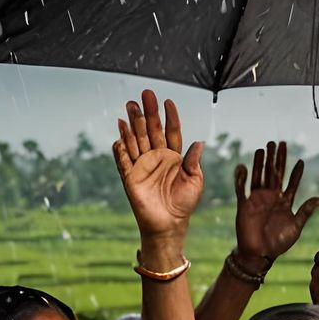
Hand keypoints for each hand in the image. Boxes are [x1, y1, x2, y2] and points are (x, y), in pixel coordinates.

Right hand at [113, 90, 203, 238]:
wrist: (169, 225)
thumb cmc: (184, 204)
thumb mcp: (195, 181)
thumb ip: (193, 161)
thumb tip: (199, 142)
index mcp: (174, 156)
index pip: (171, 131)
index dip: (170, 117)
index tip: (168, 101)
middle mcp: (157, 157)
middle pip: (151, 130)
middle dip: (148, 112)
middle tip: (145, 95)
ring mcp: (142, 166)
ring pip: (136, 140)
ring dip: (132, 124)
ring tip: (129, 107)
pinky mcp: (130, 177)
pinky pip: (124, 160)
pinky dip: (121, 147)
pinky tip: (119, 133)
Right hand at [233, 141, 318, 267]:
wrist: (260, 253)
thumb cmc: (278, 243)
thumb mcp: (296, 226)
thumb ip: (305, 211)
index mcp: (284, 202)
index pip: (291, 182)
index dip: (296, 172)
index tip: (301, 161)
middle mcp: (271, 197)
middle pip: (274, 173)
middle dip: (276, 158)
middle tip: (278, 143)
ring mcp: (257, 199)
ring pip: (259, 175)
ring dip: (260, 162)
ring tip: (263, 148)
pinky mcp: (244, 204)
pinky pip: (241, 188)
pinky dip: (241, 178)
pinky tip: (243, 167)